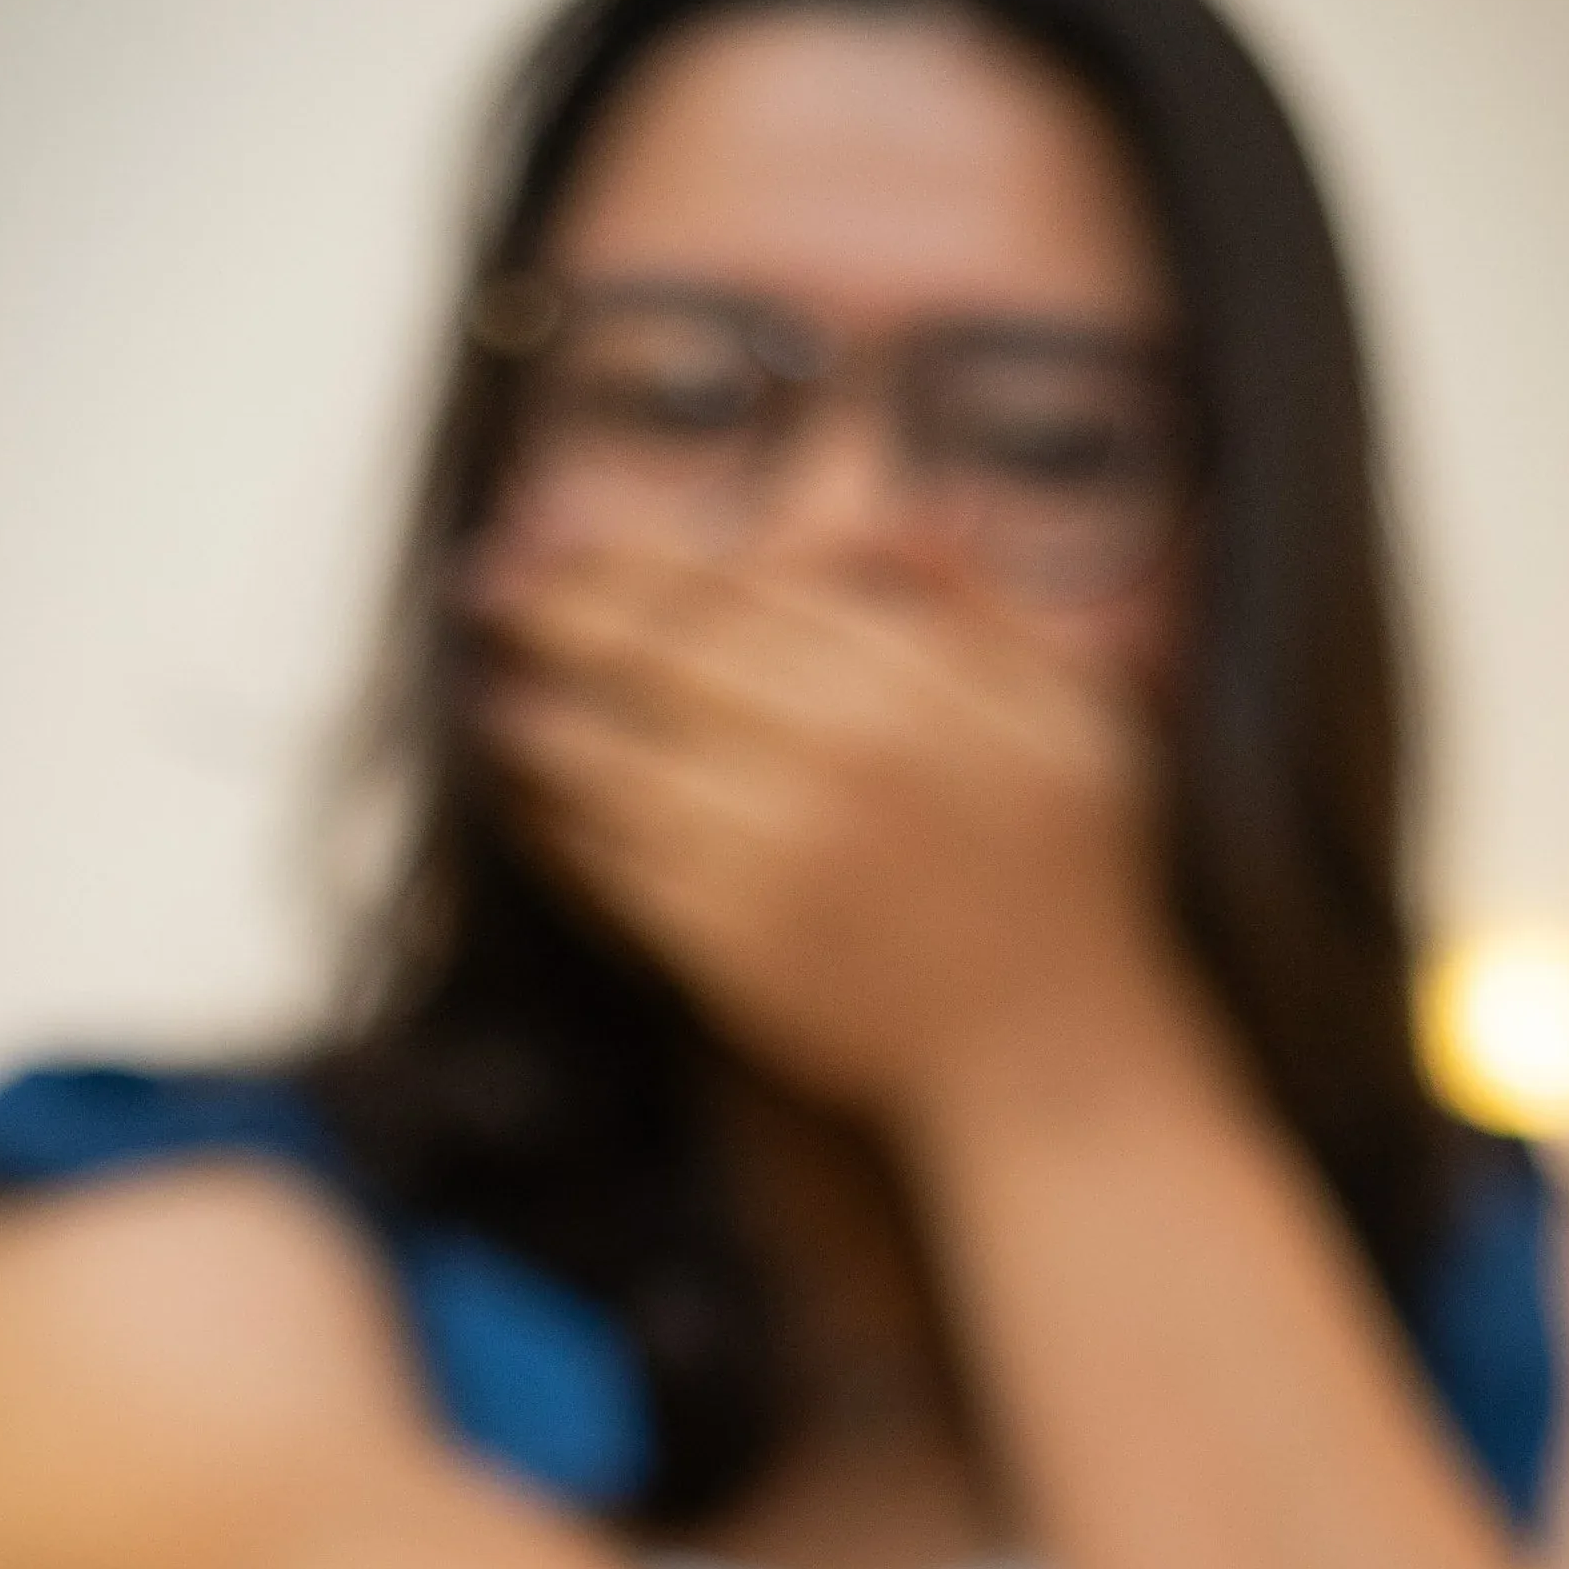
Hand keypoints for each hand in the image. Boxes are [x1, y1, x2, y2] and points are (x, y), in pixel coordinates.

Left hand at [465, 537, 1176, 1121]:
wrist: (1049, 1055)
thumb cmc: (1075, 881)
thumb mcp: (1075, 711)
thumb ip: (979, 606)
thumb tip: (889, 513)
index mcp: (903, 685)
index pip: (738, 587)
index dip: (640, 555)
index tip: (574, 530)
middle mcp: (825, 755)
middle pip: (657, 654)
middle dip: (562, 610)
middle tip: (493, 585)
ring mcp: (768, 853)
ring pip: (620, 757)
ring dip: (544, 719)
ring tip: (497, 695)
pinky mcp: (729, 943)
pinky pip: (622, 865)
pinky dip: (571, 825)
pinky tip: (541, 801)